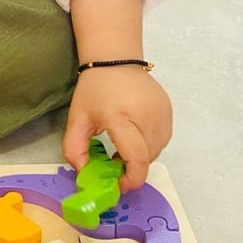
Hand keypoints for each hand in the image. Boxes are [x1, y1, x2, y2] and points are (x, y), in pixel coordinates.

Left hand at [62, 66, 171, 191]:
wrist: (115, 59)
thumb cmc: (95, 88)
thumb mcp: (77, 118)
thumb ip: (74, 149)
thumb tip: (83, 174)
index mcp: (122, 118)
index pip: (137, 159)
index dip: (130, 179)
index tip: (118, 184)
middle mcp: (147, 117)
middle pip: (146, 158)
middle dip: (131, 167)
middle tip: (114, 162)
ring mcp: (161, 114)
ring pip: (156, 151)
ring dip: (141, 156)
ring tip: (123, 145)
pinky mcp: (169, 111)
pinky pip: (162, 139)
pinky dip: (149, 144)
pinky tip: (134, 135)